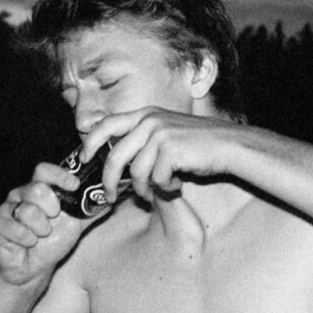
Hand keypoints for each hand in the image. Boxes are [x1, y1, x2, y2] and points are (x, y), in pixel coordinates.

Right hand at [0, 163, 100, 286]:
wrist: (34, 269)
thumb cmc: (52, 242)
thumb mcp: (75, 226)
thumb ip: (90, 211)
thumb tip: (111, 199)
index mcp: (39, 189)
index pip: (44, 170)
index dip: (59, 175)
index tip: (74, 186)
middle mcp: (21, 195)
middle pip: (37, 188)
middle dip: (52, 207)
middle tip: (54, 219)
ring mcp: (8, 209)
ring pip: (27, 210)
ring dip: (40, 228)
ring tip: (41, 236)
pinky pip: (13, 227)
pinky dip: (26, 239)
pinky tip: (29, 243)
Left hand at [79, 107, 237, 202]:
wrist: (229, 145)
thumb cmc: (198, 144)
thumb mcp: (166, 133)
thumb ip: (143, 141)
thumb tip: (117, 166)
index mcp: (145, 115)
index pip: (107, 124)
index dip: (90, 142)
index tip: (82, 158)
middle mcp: (150, 121)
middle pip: (114, 156)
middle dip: (108, 182)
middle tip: (110, 198)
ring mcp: (160, 134)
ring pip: (135, 173)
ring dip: (143, 189)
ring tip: (156, 192)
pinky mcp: (170, 150)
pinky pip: (155, 179)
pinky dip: (164, 188)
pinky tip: (176, 183)